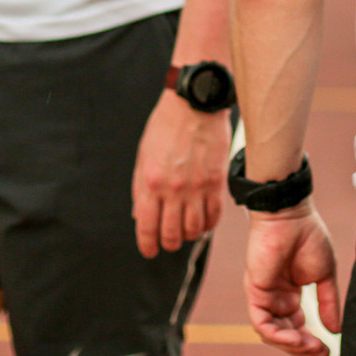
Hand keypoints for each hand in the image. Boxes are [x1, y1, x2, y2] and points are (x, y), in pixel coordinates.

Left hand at [132, 93, 230, 257]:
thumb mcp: (143, 156)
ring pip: (194, 230)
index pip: (146, 227)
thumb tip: (139, 216)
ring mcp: (197, 188)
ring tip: (186, 229)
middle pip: (171, 235)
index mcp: (150, 182)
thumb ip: (140, 188)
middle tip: (169, 241)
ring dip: (189, 235)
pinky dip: (209, 225)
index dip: (147, 245)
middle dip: (168, 244)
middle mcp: (173, 189)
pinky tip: (204, 221)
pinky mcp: (217, 183)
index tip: (149, 251)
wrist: (194, 104)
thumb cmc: (166, 126)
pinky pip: (214, 217)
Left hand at [244, 204, 341, 355]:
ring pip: (272, 334)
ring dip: (292, 345)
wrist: (291, 215)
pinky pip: (262, 324)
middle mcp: (276, 298)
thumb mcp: (324, 275)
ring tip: (311, 346)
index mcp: (290, 293)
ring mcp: (264, 296)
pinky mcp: (255, 292)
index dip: (310, 341)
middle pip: (285, 334)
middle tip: (320, 351)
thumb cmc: (308, 236)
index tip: (327, 349)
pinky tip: (296, 339)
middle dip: (303, 348)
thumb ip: (328, 303)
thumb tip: (336, 330)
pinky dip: (278, 336)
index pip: (297, 327)